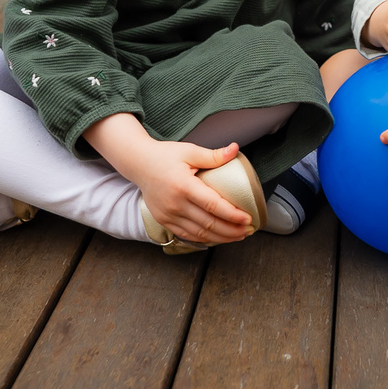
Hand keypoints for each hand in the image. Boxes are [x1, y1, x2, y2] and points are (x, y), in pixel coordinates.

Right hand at [86, 114, 254, 244]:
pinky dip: (204, 239)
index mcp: (183, 186)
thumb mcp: (189, 151)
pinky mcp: (164, 220)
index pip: (213, 205)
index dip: (232, 215)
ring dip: (221, 238)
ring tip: (238, 236)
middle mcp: (175, 204)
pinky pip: (187, 235)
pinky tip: (218, 238)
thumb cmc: (165, 156)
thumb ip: (213, 155)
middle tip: (248, 230)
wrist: (138, 164)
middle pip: (208, 224)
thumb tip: (235, 149)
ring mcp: (168, 215)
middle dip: (231, 230)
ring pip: (199, 233)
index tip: (248, 219)